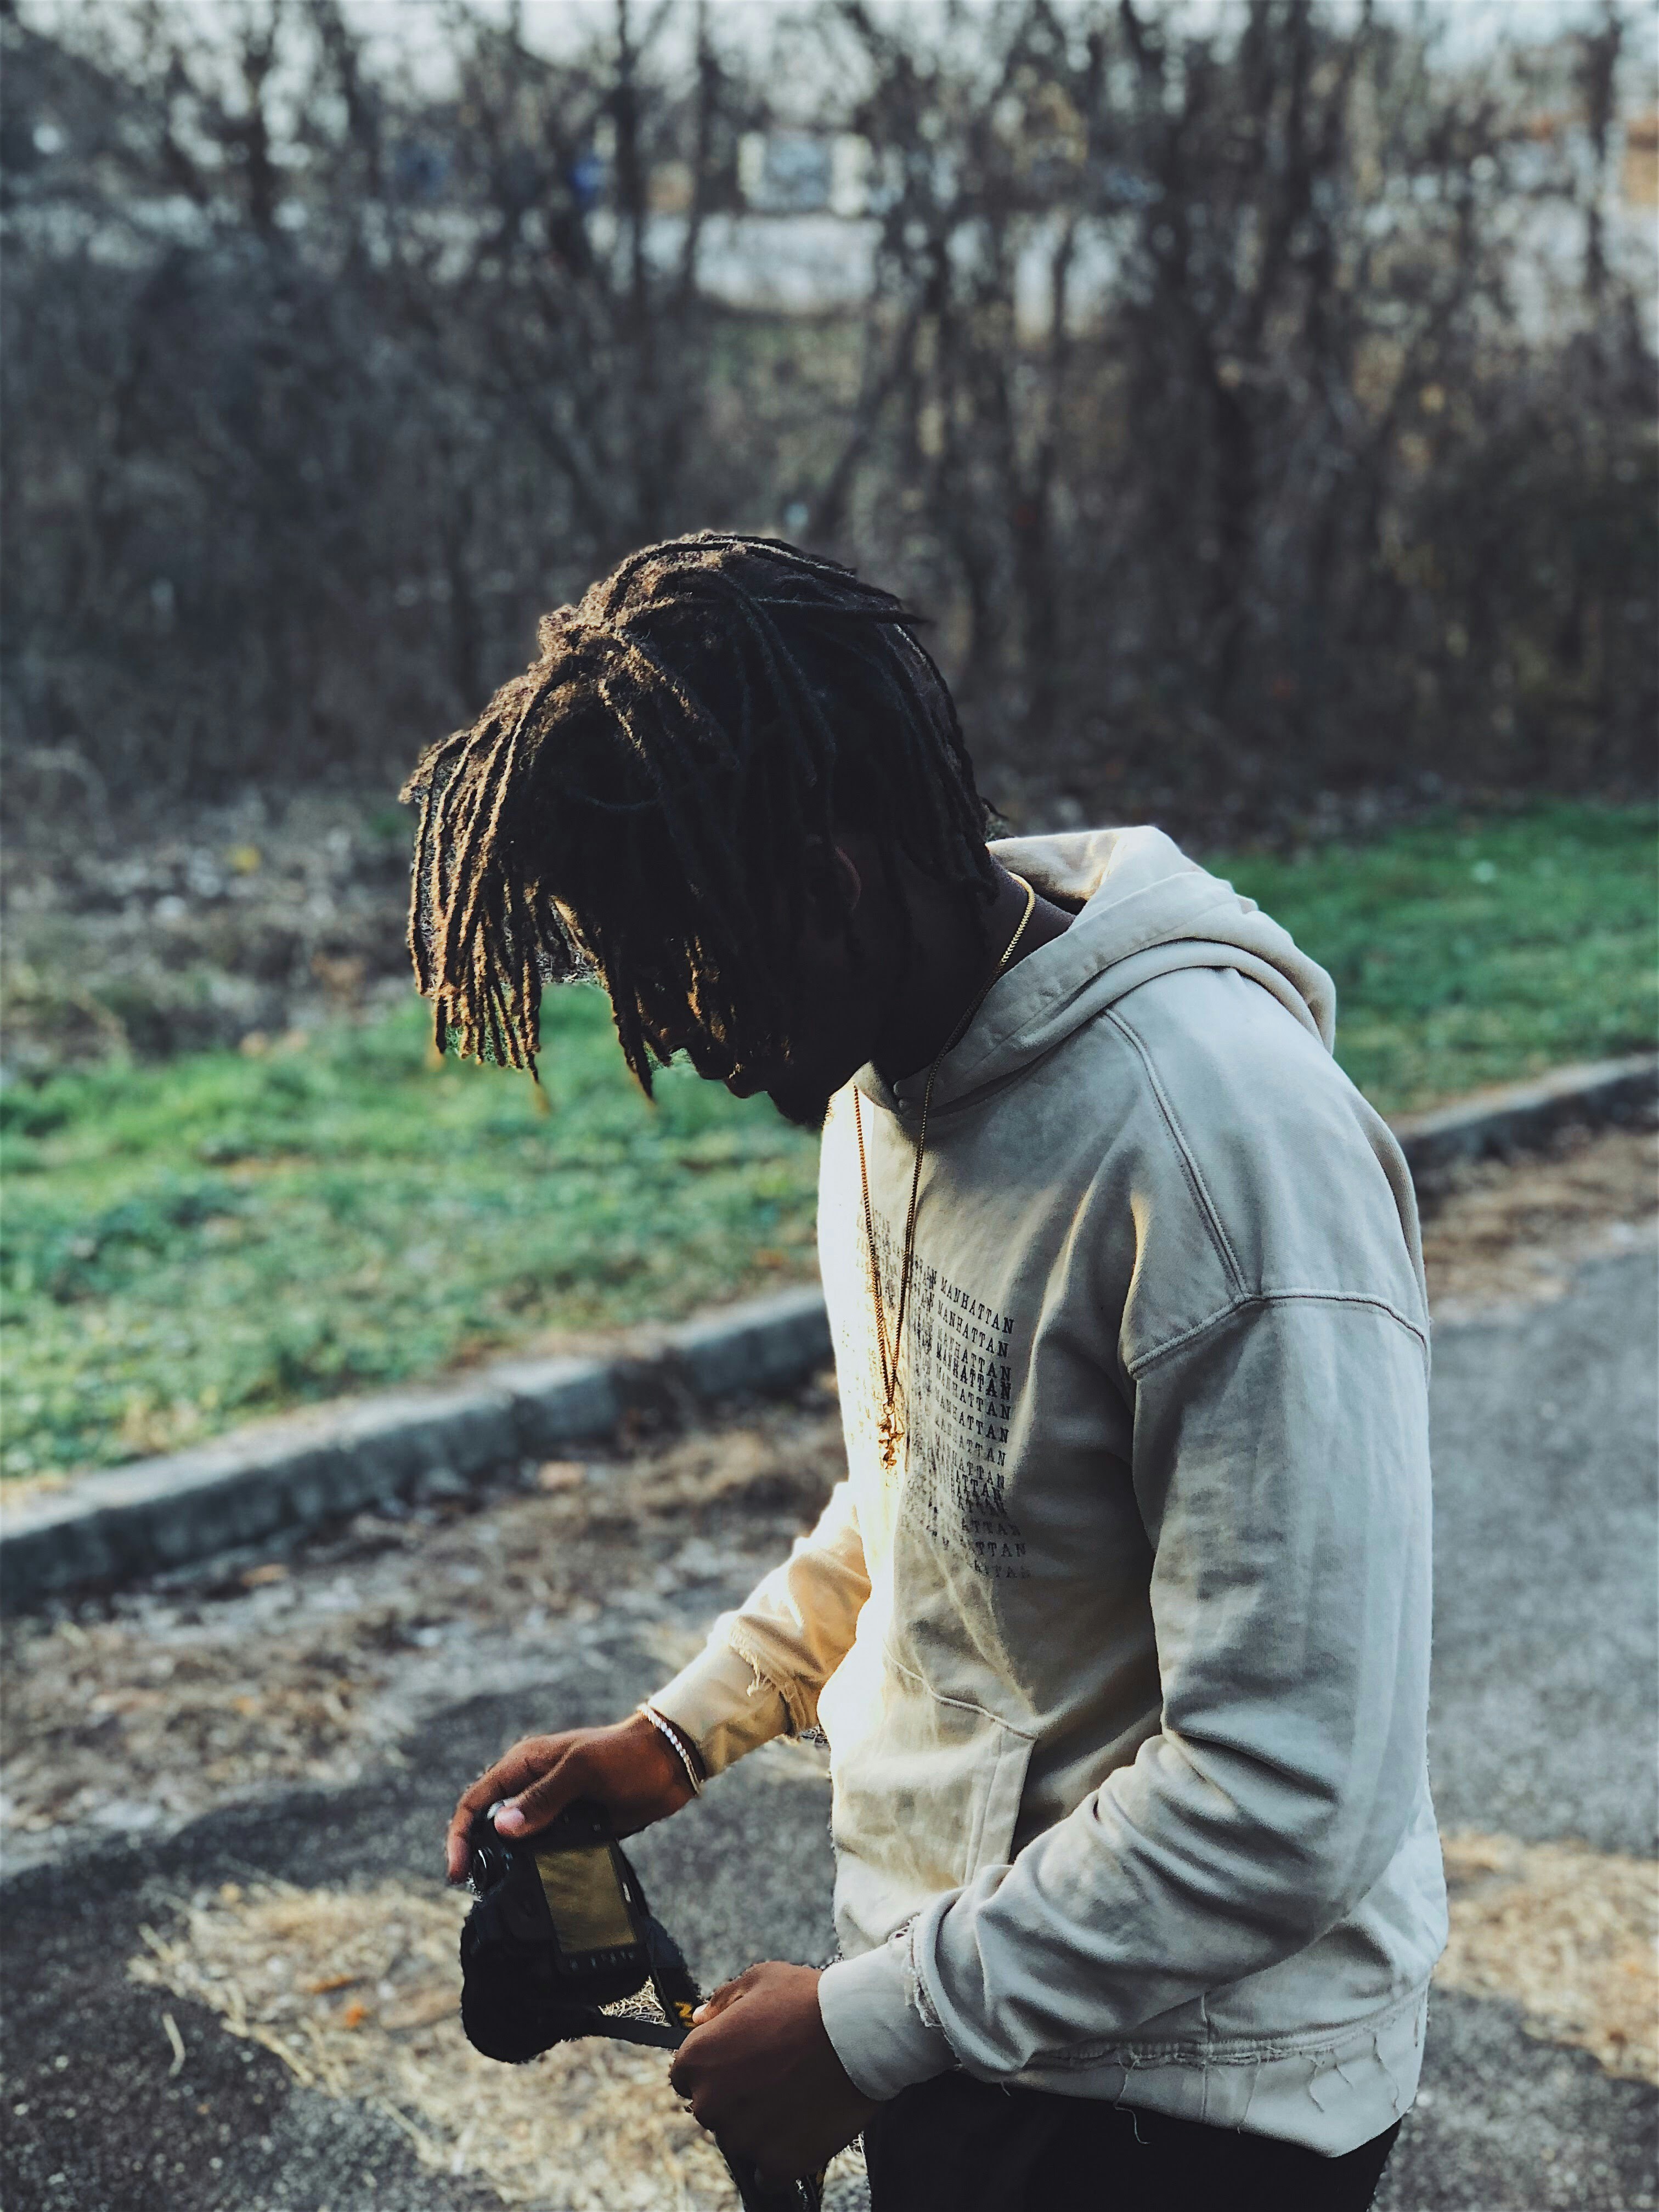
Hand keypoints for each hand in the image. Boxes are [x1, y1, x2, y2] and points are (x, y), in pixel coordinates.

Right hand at [444, 1712, 693, 1881]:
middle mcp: (533, 1786)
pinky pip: (544, 1850)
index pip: (477, 1799)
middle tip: (473, 1888)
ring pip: (516, 1840)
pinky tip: (535, 1885)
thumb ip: (543, 1797)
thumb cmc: (626, 1755)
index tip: (457, 1870)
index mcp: (525, 1764)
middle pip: (490, 1823)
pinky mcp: (573, 1826)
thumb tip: (502, 1828)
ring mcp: (552, 1807)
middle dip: (476, 1852)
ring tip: (498, 1893)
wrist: (670, 1763)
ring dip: (505, 1863)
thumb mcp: (583, 1770)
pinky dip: (535, 1866)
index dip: (460, 1834)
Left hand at [669, 1962, 877, 2184]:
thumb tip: (698, 2018)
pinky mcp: (776, 2164)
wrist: (859, 2033)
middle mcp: (711, 2103)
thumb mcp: (758, 1980)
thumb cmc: (807, 2000)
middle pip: (712, 2108)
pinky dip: (781, 2154)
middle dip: (735, 2094)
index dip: (713, 2065)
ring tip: (795, 2093)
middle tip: (773, 2073)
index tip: (739, 2060)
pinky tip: (801, 2126)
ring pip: (741, 2138)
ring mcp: (743, 2138)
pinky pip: (767, 2171)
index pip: (685, 2075)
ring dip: (759, 2124)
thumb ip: (721, 2001)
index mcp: (699, 2058)